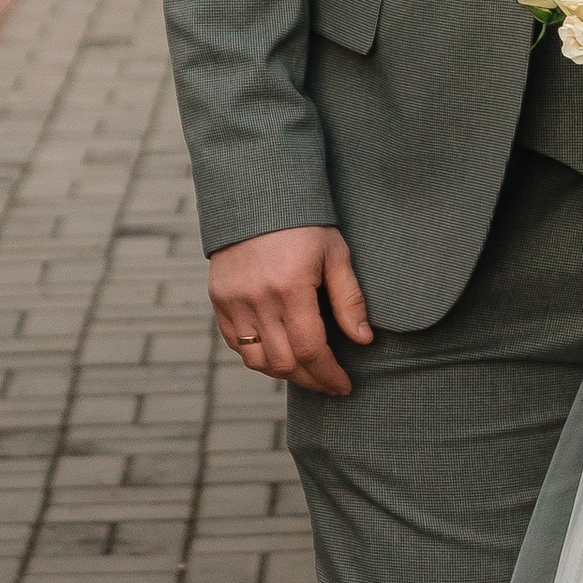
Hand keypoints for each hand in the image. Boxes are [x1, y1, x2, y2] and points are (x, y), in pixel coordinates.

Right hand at [210, 225, 370, 396]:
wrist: (256, 197)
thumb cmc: (304, 224)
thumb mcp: (335, 254)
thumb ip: (349, 300)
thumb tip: (364, 340)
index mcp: (291, 287)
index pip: (310, 350)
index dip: (329, 375)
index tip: (343, 385)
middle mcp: (257, 298)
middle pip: (283, 363)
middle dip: (310, 379)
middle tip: (329, 381)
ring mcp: (233, 301)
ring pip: (256, 360)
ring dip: (283, 372)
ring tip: (306, 370)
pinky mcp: (218, 299)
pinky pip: (235, 344)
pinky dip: (257, 355)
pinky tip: (278, 352)